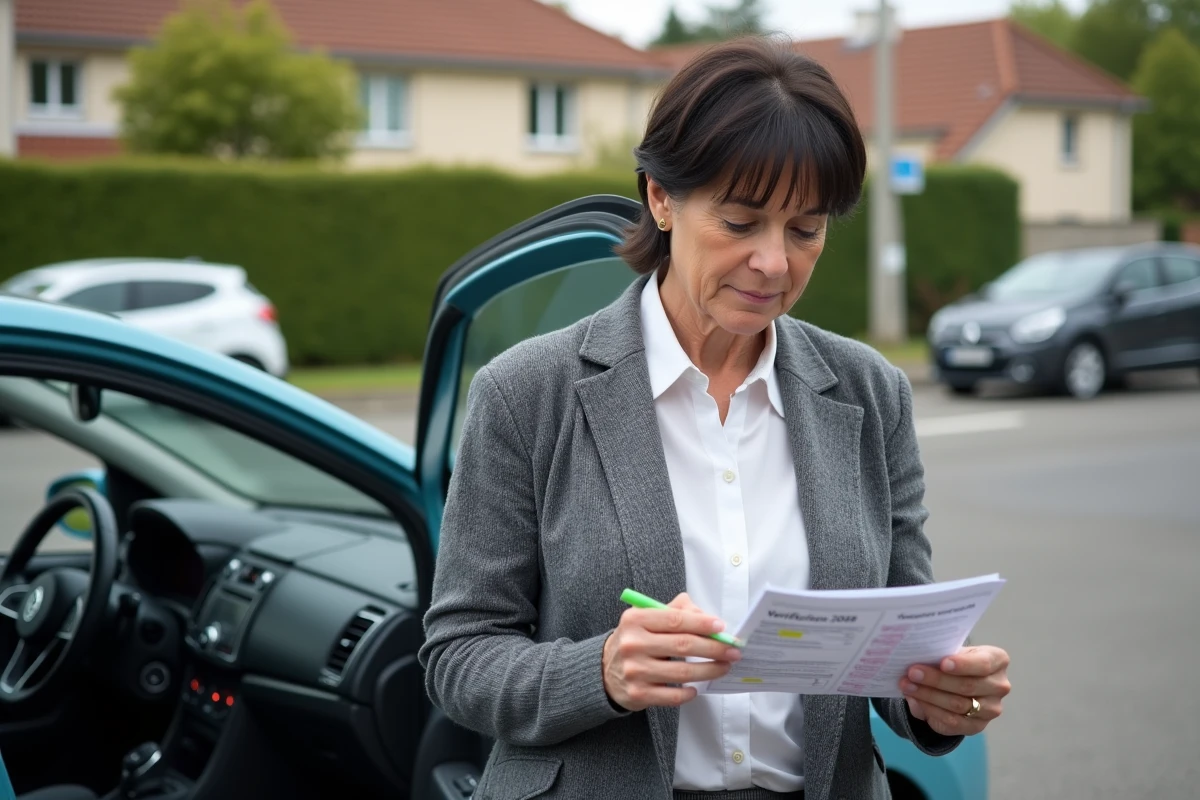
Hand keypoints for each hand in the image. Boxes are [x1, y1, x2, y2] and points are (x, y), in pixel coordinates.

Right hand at [602, 592, 741, 711]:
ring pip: (683, 672)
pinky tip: (697, 688)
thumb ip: (676, 611)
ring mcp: (635, 671)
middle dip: (714, 648)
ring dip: (709, 670)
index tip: (721, 628)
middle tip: (732, 650)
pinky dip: (689, 692)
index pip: (675, 619)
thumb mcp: (646, 618)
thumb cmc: (635, 641)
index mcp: (635, 620)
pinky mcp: (638, 694)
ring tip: (724, 667)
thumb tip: (708, 618)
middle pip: (683, 645)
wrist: (604, 671)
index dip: (702, 623)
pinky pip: (673, 695)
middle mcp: (633, 644)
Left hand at [899, 645, 1010, 735]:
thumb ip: (938, 657)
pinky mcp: (978, 726)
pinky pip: (953, 722)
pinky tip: (915, 700)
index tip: (942, 663)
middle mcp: (999, 686)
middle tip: (912, 673)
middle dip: (936, 680)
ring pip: (958, 705)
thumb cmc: (954, 661)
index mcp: (997, 660)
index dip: (963, 664)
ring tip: (907, 686)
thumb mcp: (950, 653)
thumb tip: (915, 667)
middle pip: (967, 686)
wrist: (958, 682)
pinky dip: (930, 710)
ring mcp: (991, 709)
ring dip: (928, 695)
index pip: (984, 663)